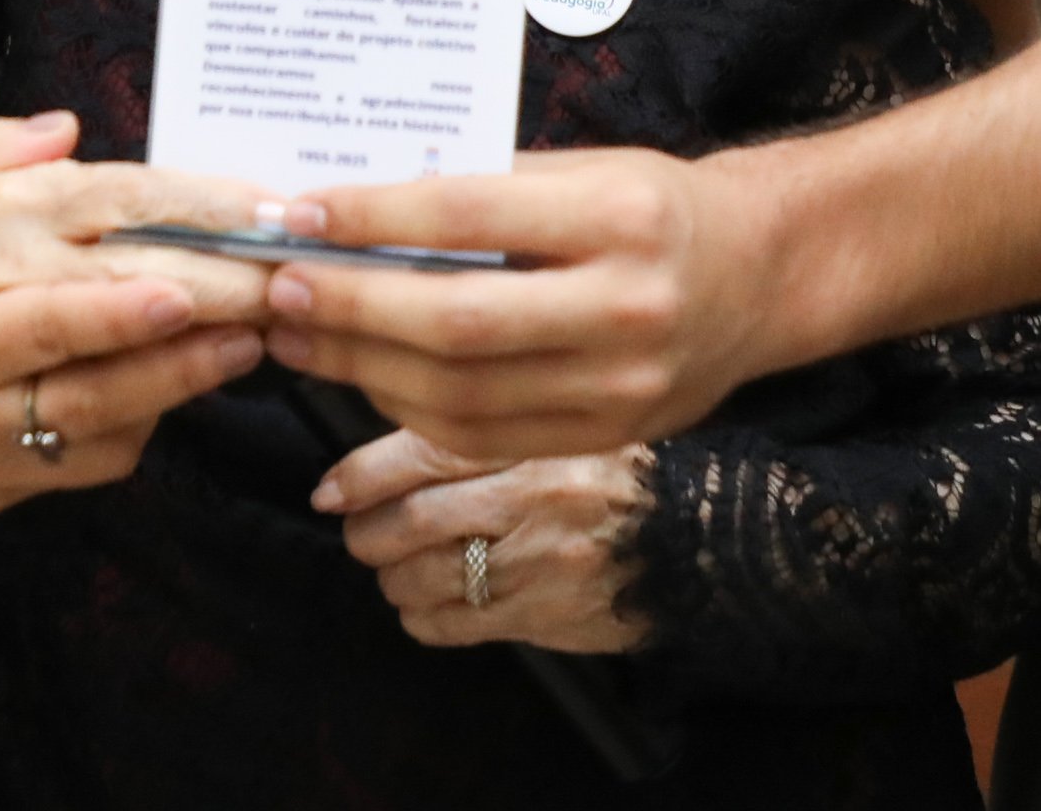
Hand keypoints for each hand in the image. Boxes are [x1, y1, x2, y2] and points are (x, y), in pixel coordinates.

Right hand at [0, 113, 265, 513]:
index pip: (48, 333)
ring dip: (166, 401)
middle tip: (256, 327)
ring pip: (100, 449)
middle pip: (96, 404)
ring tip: (231, 351)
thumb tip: (65, 128)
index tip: (186, 295)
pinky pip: (78, 469)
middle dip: (182, 367)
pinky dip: (125, 429)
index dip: (120, 319)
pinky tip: (160, 382)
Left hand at [252, 146, 783, 463]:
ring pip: (461, 393)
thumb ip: (488, 190)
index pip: (469, 214)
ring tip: (299, 335)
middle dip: (352, 307)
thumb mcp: (588, 171)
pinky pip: (484, 435)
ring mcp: (621, 385)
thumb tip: (354, 205)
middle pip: (457, 322)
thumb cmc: (654, 207)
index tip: (300, 213)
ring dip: (362, 367)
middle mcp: (627, 306)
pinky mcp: (605, 434)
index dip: (373, 218)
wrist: (759, 276)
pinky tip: (363, 374)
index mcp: (620, 215)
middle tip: (281, 287)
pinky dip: (409, 408)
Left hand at [318, 425, 653, 653]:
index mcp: (532, 435)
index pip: (420, 452)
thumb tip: (408, 418)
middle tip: (355, 528)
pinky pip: (456, 624)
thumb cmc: (630, 470)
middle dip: (366, 530)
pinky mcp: (544, 615)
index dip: (361, 474)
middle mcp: (529, 496)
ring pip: (424, 576)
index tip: (331, 487)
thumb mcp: (569, 417)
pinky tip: (420, 606)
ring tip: (389, 568)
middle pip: (411, 519)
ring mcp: (535, 561)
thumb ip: (496, 417)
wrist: (709, 534)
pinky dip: (421, 617)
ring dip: (390, 576)